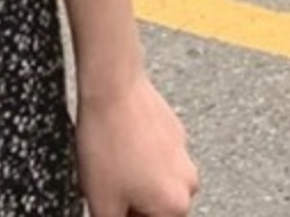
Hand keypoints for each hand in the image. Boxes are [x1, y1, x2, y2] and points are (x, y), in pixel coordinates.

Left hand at [76, 73, 198, 215]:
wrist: (111, 86)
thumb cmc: (107, 140)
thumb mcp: (100, 200)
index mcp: (176, 206)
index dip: (124, 213)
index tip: (112, 202)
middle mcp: (188, 181)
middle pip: (156, 203)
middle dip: (130, 197)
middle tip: (105, 180)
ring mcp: (183, 151)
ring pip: (156, 176)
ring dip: (134, 174)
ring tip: (108, 157)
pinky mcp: (174, 127)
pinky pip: (156, 150)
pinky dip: (138, 150)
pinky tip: (117, 139)